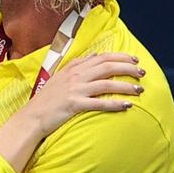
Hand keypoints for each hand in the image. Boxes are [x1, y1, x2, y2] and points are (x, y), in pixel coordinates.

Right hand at [25, 52, 145, 136]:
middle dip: (128, 68)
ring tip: (140, 89)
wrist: (31, 117)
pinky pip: (99, 103)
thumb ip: (77, 65)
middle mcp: (75, 76)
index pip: (101, 57)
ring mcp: (75, 90)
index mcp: (73, 68)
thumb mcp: (60, 77)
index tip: (134, 59)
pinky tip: (127, 105)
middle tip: (142, 72)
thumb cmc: (46, 100)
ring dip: (126, 86)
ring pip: (107, 83)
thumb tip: (94, 55)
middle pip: (107, 67)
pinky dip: (115, 103)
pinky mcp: (74, 105)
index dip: (120, 57)